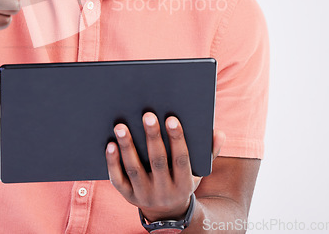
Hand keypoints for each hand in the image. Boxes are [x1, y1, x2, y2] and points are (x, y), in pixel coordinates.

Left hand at [106, 113, 224, 221]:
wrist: (166, 213)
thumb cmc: (182, 180)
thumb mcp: (200, 172)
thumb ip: (210, 151)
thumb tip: (219, 132)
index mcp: (184, 184)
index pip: (181, 160)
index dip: (177, 139)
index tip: (172, 118)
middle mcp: (164, 192)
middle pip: (157, 162)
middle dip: (153, 137)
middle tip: (147, 115)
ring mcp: (144, 195)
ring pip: (135, 170)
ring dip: (128, 147)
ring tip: (121, 126)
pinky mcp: (127, 196)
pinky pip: (118, 180)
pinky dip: (113, 162)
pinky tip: (110, 144)